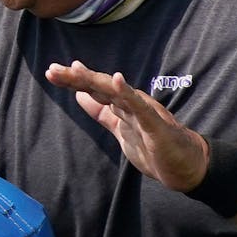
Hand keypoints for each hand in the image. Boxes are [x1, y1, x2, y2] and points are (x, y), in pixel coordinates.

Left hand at [45, 60, 209, 192]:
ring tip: (75, 69)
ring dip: (96, 80)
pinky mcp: (155, 125)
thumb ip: (102, 112)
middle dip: (76, 78)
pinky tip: (117, 80)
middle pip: (100, 87)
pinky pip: (140, 107)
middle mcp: (132, 103)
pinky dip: (128, 93)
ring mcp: (144, 112)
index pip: (94, 89)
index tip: (52, 72)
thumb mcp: (120, 128)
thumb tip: (80, 96)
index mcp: (122, 105)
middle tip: (52, 69)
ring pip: (116, 92)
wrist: (184, 166)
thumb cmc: (153, 147)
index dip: (74, 81)